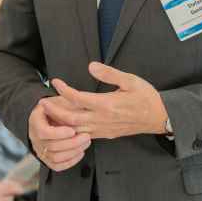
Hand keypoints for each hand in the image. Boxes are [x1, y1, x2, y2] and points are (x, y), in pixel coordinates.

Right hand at [28, 101, 91, 171]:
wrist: (48, 118)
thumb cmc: (55, 108)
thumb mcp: (56, 101)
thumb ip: (59, 103)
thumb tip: (62, 96)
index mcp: (35, 122)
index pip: (43, 132)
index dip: (58, 133)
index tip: (72, 130)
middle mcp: (34, 138)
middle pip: (51, 147)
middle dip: (72, 143)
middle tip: (86, 136)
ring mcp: (40, 150)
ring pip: (55, 157)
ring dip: (73, 152)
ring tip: (85, 143)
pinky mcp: (47, 159)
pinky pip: (57, 166)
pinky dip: (70, 161)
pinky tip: (80, 152)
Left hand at [42, 62, 167, 139]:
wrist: (160, 117)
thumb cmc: (146, 97)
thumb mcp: (130, 80)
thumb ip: (109, 73)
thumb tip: (91, 66)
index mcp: (107, 104)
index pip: (77, 98)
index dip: (63, 90)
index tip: (54, 81)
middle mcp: (102, 119)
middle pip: (70, 118)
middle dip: (54, 110)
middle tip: (42, 101)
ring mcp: (103, 129)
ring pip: (75, 129)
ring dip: (60, 122)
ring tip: (49, 113)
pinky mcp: (105, 135)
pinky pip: (83, 134)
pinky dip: (71, 130)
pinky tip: (64, 124)